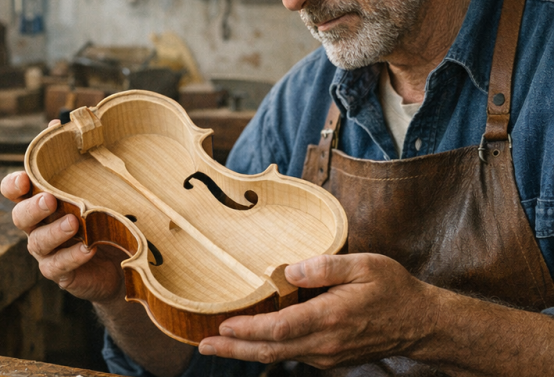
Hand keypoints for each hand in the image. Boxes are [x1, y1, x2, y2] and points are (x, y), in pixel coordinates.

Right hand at [0, 162, 125, 304]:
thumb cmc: (106, 221)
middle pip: (21, 216)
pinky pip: (58, 265)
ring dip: (54, 231)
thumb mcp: (100, 199)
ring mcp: (46, 252)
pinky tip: (88, 248)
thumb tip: (104, 154)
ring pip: (38, 242)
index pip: (16, 193)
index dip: (13, 186)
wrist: (121, 262)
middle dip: (33, 208)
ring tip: (73, 223)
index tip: (23, 180)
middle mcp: (38, 227)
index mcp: (42, 204)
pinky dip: (72, 256)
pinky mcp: (59, 273)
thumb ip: (93, 182)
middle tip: (49, 200)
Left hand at [198, 254, 439, 368]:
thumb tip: (289, 270)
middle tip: (202, 345)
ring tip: (217, 344)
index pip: (279, 328)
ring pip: (279, 356)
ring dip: (246, 351)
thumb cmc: (392, 289)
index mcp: (330, 318)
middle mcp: (324, 343)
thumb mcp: (364, 266)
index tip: (222, 326)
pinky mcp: (329, 358)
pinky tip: (252, 341)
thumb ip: (324, 266)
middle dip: (233, 349)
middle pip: (270, 350)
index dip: (248, 329)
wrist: (420, 324)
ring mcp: (326, 355)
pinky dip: (268, 349)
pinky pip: (293, 354)